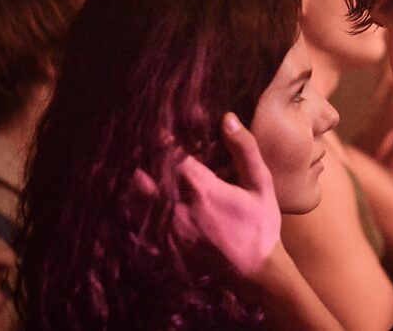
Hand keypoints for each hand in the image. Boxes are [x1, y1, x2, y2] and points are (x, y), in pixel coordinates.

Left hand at [132, 113, 280, 275]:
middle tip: (139, 147)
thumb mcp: (261, 185)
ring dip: (133, 182)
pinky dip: (131, 209)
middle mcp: (177, 209)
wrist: (256, 275)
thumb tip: (228, 118)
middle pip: (142, 174)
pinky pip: (133, 224)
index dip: (161, 140)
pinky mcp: (160, 248)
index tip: (159, 130)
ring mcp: (165, 231)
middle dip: (140, 159)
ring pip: (132, 198)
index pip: (169, 154)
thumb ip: (245, 150)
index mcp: (201, 189)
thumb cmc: (261, 226)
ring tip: (136, 170)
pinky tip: (135, 201)